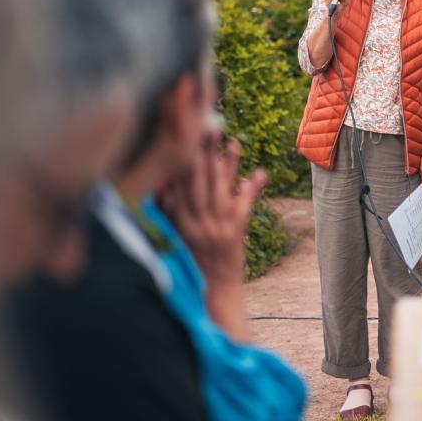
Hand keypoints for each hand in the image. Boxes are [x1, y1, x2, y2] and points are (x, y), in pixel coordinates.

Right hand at [158, 135, 267, 288]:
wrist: (211, 293)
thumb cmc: (192, 263)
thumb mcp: (175, 237)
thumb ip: (170, 212)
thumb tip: (163, 186)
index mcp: (176, 222)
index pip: (177, 186)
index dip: (181, 159)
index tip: (184, 136)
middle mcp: (193, 223)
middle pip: (197, 182)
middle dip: (202, 153)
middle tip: (207, 127)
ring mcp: (214, 229)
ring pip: (219, 191)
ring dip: (227, 165)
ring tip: (232, 142)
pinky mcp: (233, 235)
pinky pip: (242, 208)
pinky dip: (250, 190)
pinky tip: (258, 174)